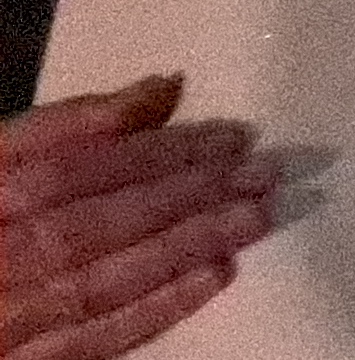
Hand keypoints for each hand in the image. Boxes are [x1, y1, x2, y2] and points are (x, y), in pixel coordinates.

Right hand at [2, 75, 280, 359]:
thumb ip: (66, 125)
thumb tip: (167, 87)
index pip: (66, 170)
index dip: (153, 153)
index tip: (230, 137)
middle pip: (90, 225)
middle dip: (182, 197)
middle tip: (263, 175)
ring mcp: (0, 319)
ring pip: (98, 283)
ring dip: (185, 246)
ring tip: (254, 217)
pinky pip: (89, 341)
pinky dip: (155, 308)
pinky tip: (215, 274)